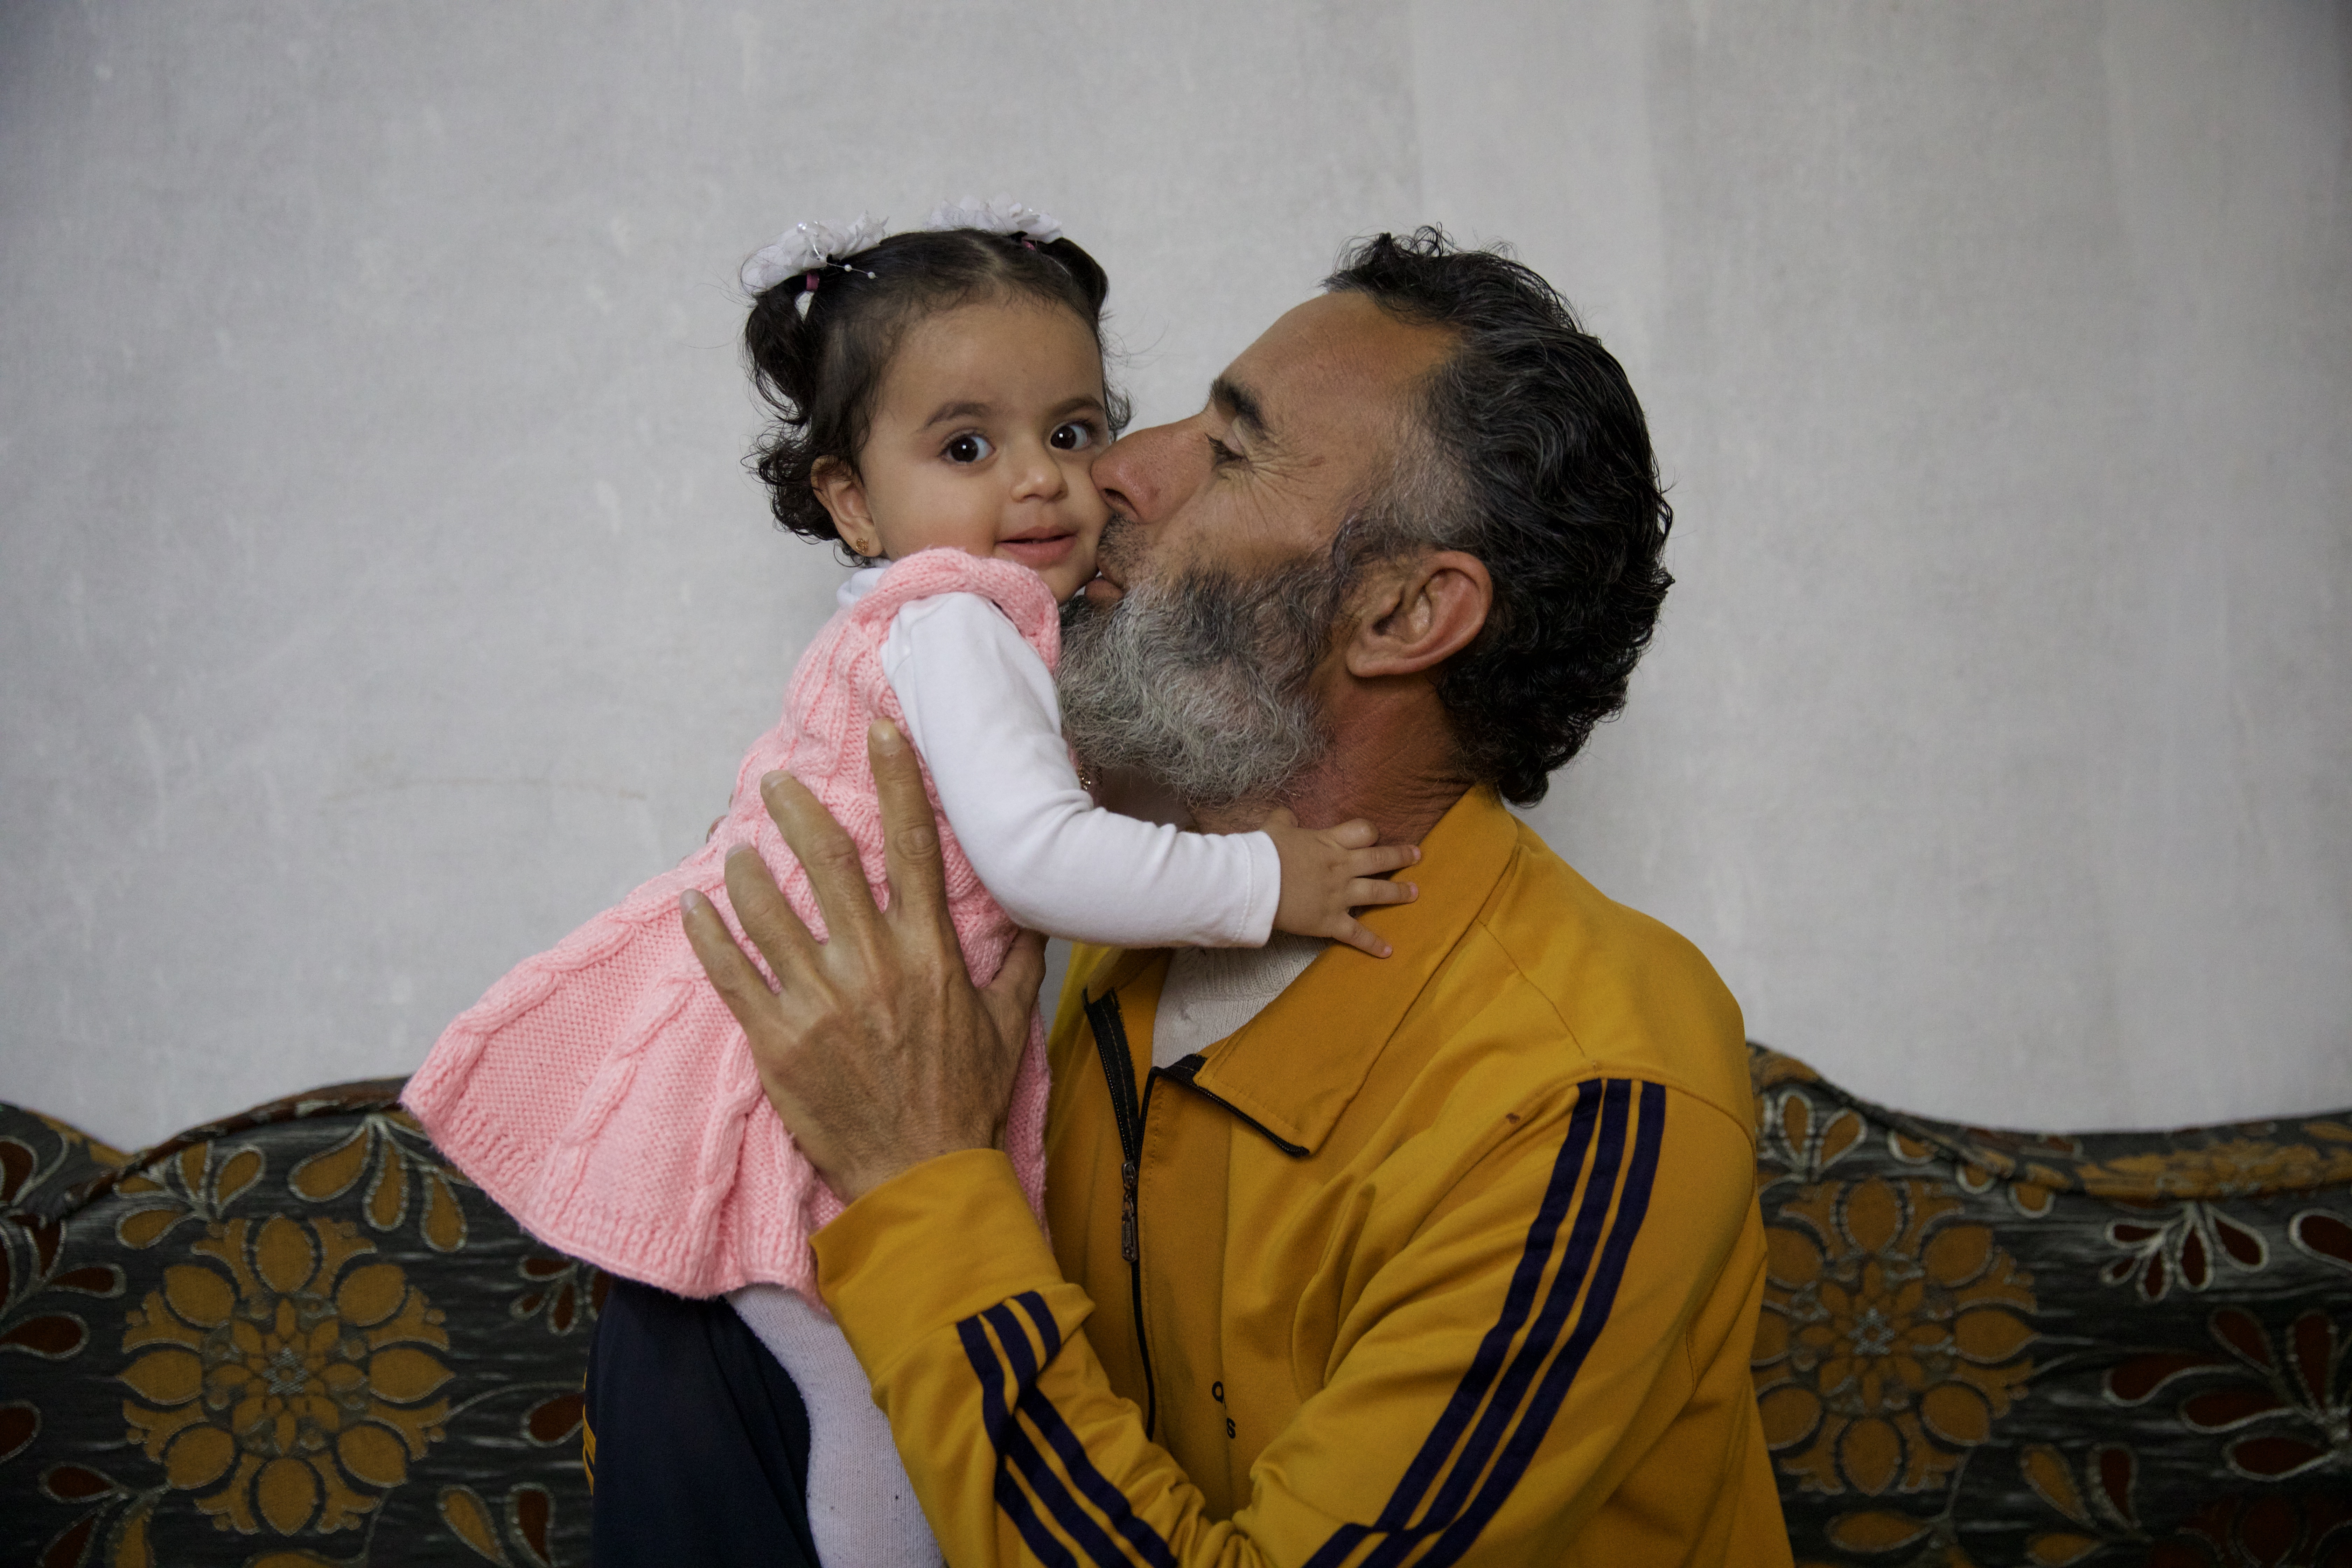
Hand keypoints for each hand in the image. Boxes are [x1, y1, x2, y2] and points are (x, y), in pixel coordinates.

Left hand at [679, 720, 1044, 1204]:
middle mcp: (873, 966)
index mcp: (929, 955)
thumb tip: (1033, 910)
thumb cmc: (965, 1099)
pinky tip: (691, 906)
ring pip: (768, 912)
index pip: (915, 845)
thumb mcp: (1009, 1024)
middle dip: (797, 810)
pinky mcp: (777, 1042)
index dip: (897, 779)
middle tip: (773, 782)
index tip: (881, 730)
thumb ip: (1017, 961)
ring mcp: (819, 1004)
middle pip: (829, 862)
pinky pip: (730, 975)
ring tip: (733, 847)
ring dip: (745, 869)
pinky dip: (706, 934)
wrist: (921, 1179)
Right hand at [1262, 809, 1419, 957]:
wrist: (1256, 883)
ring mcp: (1339, 895)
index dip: (1371, 833)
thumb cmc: (1263, 853)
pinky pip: (1356, 934)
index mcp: (1329, 844)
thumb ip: (1284, 820)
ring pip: (1377, 893)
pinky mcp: (1330, 921)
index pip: (1362, 832)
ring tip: (1414, 893)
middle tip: (1417, 856)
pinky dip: (1373, 943)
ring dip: (1398, 893)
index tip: (1376, 836)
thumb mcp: (1274, 829)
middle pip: (1379, 860)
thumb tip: (1286, 816)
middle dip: (1400, 857)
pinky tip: (1388, 951)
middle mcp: (1341, 868)